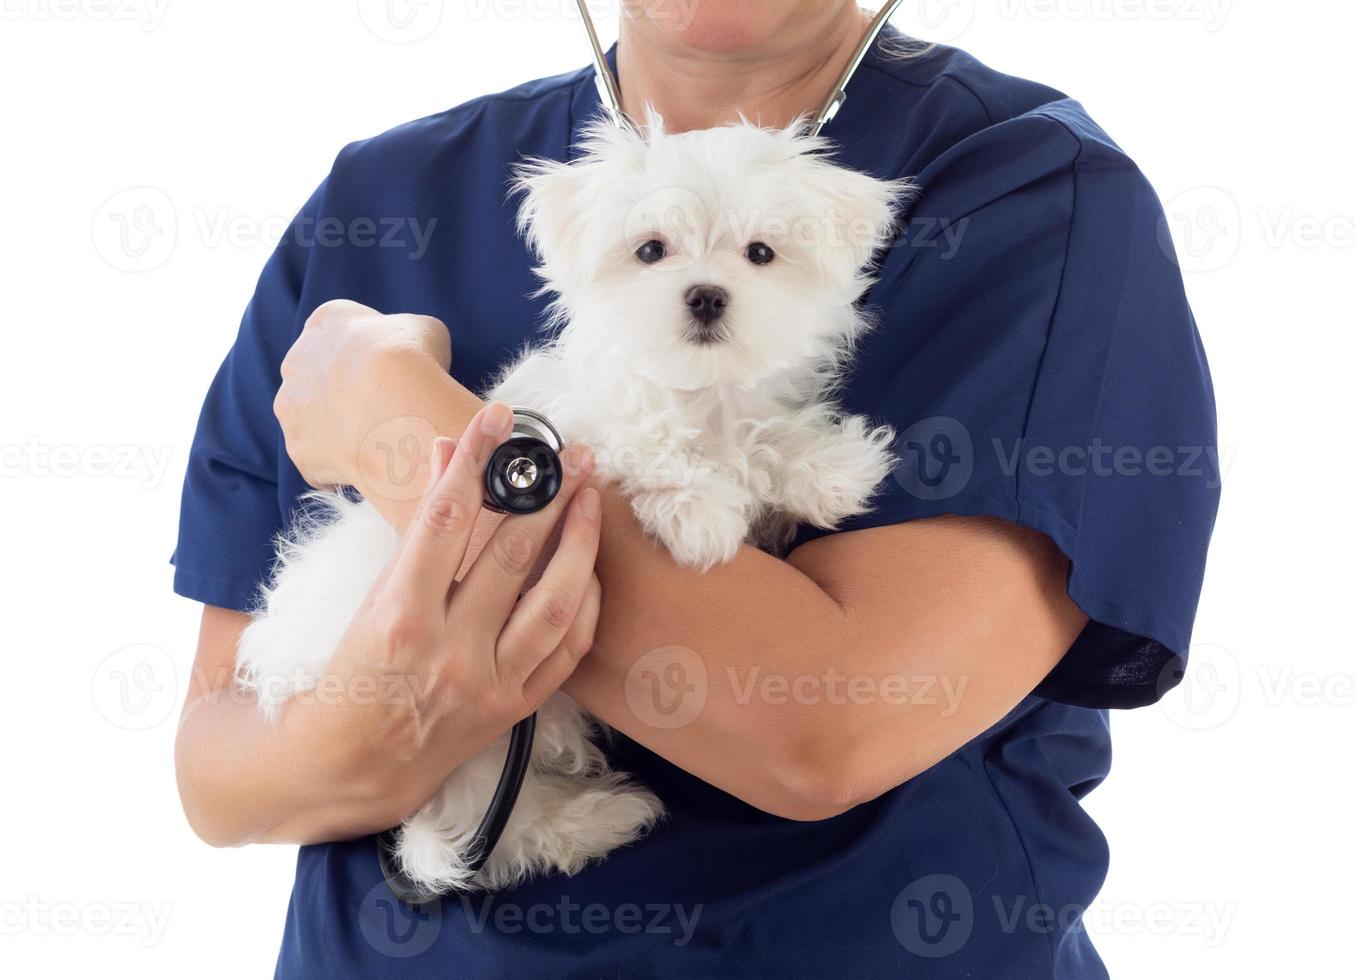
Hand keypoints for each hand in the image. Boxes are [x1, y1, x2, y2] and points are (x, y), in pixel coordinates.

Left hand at [275, 299, 461, 488]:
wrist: (395, 408)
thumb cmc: (413, 360)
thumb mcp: (425, 329)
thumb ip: (409, 335)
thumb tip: (412, 351)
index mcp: (326, 322)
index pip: (341, 333)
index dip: (369, 355)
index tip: (391, 370)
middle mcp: (295, 361)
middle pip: (318, 377)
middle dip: (343, 390)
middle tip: (381, 406)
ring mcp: (290, 409)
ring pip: (312, 419)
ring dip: (336, 428)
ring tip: (376, 438)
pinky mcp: (298, 449)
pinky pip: (319, 459)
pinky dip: (340, 463)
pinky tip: (369, 460)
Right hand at [288, 403, 603, 824]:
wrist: (344, 769)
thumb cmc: (346, 673)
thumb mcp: (366, 595)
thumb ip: (415, 526)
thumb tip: (445, 453)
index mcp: (397, 618)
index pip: (444, 518)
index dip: (474, 462)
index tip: (497, 419)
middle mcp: (449, 652)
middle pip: (511, 554)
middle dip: (546, 493)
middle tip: (572, 451)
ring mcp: (487, 684)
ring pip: (553, 600)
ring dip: (579, 540)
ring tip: (591, 495)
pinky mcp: (514, 709)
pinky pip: (566, 648)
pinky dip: (584, 603)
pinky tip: (589, 565)